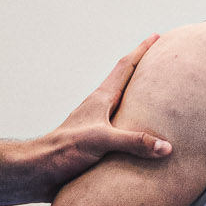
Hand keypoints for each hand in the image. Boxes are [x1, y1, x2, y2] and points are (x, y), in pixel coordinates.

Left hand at [39, 37, 173, 190]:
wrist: (40, 169)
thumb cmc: (65, 151)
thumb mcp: (102, 142)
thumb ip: (134, 142)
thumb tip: (166, 146)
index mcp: (101, 99)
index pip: (125, 67)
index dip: (142, 50)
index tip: (157, 36)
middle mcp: (99, 107)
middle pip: (124, 80)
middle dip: (142, 68)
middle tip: (160, 60)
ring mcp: (96, 123)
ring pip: (122, 101)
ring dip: (137, 94)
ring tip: (155, 93)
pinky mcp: (94, 140)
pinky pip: (120, 123)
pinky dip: (133, 119)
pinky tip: (139, 130)